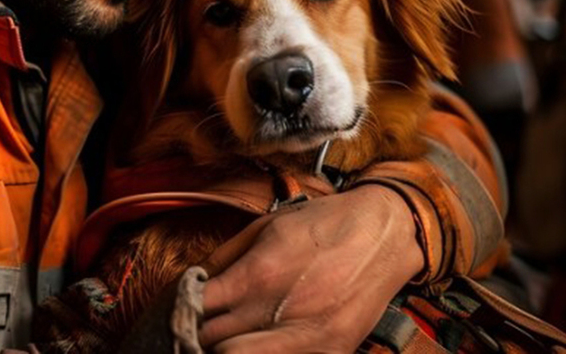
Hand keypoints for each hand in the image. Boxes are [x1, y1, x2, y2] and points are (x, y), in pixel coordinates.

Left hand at [199, 185, 424, 353]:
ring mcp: (304, 338)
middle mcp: (276, 311)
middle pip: (211, 343)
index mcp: (256, 274)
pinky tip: (262, 341)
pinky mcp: (329, 352)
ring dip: (226, 350)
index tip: (184, 310)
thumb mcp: (266, 226)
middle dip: (201, 335)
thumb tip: (191, 282)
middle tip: (203, 326)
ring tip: (230, 336)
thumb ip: (223, 257)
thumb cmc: (324, 224)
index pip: (195, 311)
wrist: (384, 233)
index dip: (182, 312)